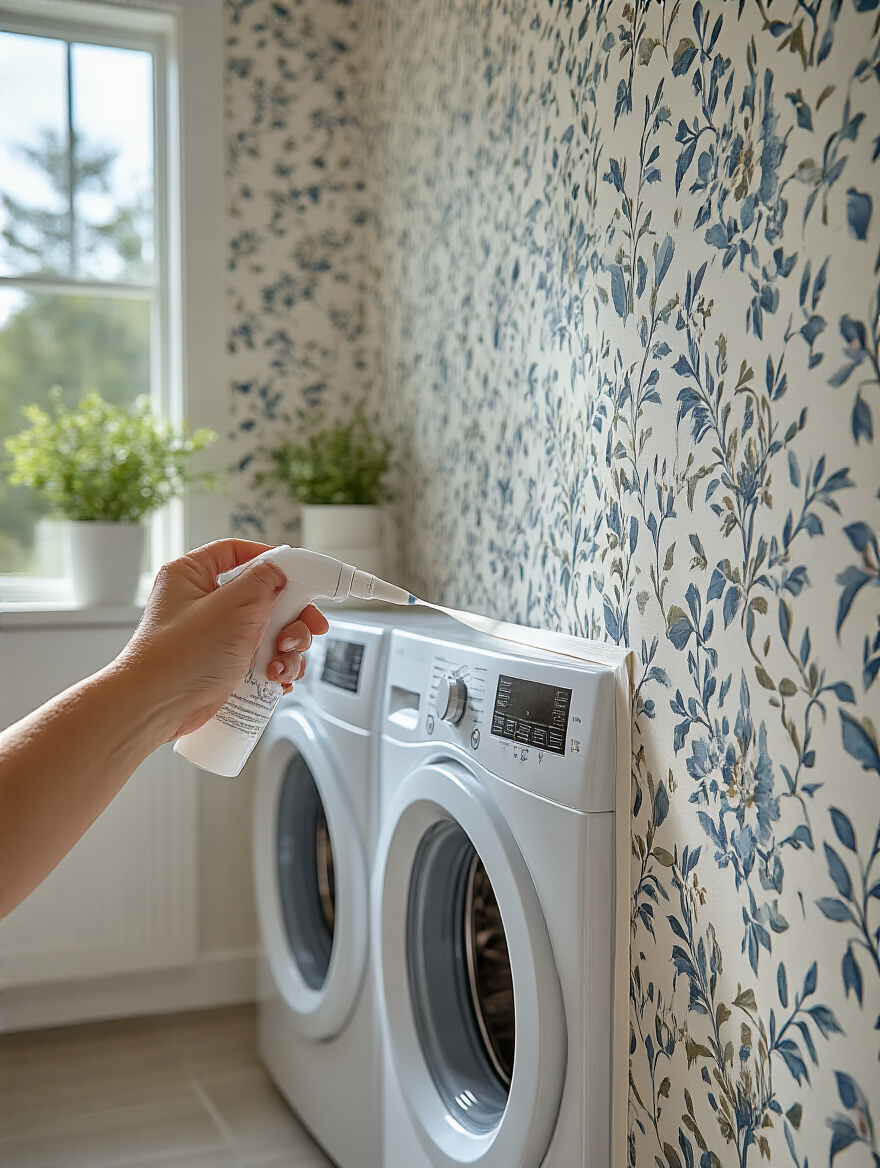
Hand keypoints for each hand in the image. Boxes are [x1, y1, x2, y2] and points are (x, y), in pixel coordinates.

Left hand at [118, 539, 329, 740]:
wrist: (154, 707)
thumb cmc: (179, 656)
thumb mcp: (232, 606)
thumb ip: (263, 580)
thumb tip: (279, 573)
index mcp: (191, 576)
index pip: (235, 552)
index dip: (268, 558)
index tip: (297, 571)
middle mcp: (202, 603)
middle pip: (263, 596)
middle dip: (292, 616)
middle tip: (310, 627)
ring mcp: (214, 635)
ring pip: (268, 630)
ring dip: (287, 647)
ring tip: (282, 662)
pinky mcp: (223, 664)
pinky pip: (261, 658)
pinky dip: (275, 667)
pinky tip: (277, 678)